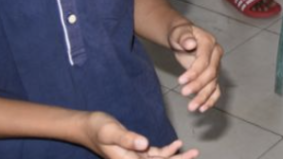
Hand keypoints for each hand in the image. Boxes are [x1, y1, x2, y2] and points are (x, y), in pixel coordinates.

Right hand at [81, 111, 198, 158]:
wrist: (87, 126)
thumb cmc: (98, 127)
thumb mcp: (111, 132)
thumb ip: (127, 139)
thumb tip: (144, 145)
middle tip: (195, 154)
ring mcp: (135, 157)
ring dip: (175, 157)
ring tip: (193, 152)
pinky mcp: (136, 151)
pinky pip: (154, 155)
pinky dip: (165, 151)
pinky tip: (177, 144)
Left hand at [168, 22, 223, 112]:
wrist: (184, 38)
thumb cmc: (180, 34)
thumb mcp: (179, 32)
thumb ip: (184, 36)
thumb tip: (190, 43)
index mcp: (209, 42)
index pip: (205, 60)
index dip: (194, 71)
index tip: (180, 81)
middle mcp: (216, 55)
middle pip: (211, 73)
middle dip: (198, 85)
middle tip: (183, 93)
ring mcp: (216, 66)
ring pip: (213, 84)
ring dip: (203, 97)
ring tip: (192, 107)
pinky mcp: (213, 75)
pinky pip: (215, 89)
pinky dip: (211, 100)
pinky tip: (202, 109)